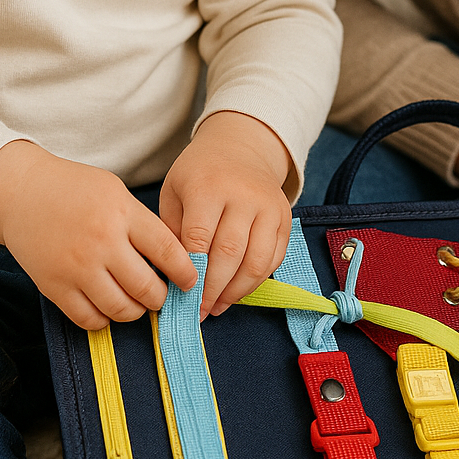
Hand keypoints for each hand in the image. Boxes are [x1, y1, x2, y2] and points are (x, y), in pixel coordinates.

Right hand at [0, 141, 197, 327]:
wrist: (21, 193)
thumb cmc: (74, 190)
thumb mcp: (115, 192)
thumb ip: (142, 223)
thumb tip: (173, 261)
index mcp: (121, 213)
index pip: (166, 251)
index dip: (185, 272)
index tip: (191, 281)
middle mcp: (101, 242)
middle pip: (147, 288)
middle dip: (161, 298)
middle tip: (161, 295)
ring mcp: (76, 267)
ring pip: (121, 310)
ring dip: (136, 312)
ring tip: (136, 303)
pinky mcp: (54, 287)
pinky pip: (89, 319)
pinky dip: (104, 320)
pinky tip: (107, 307)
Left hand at [160, 111, 292, 316]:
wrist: (239, 147)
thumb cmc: (199, 174)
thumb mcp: (174, 192)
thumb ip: (173, 232)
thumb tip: (175, 279)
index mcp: (208, 187)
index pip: (199, 239)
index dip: (191, 274)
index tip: (181, 297)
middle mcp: (243, 196)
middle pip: (229, 254)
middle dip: (212, 289)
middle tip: (198, 311)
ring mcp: (269, 207)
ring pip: (256, 261)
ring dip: (235, 292)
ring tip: (217, 307)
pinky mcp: (285, 218)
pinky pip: (274, 259)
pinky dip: (255, 282)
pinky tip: (236, 292)